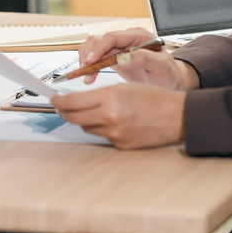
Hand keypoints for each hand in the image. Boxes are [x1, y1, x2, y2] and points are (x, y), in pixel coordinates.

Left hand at [51, 84, 185, 149]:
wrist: (178, 116)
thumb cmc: (154, 97)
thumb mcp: (124, 87)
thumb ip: (99, 94)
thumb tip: (77, 99)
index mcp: (110, 98)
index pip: (72, 102)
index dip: (58, 101)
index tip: (53, 99)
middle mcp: (110, 117)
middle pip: (73, 118)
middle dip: (64, 112)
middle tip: (61, 106)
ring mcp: (115, 134)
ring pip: (86, 127)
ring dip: (84, 120)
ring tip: (92, 110)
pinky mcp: (120, 145)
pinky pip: (102, 136)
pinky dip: (101, 128)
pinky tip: (111, 121)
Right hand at [77, 29, 199, 90]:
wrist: (171, 81)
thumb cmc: (169, 73)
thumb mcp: (161, 66)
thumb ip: (144, 59)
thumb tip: (124, 57)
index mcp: (138, 36)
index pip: (113, 37)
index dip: (99, 48)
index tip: (92, 61)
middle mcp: (127, 39)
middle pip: (100, 40)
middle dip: (89, 54)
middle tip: (85, 70)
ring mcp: (120, 48)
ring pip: (95, 47)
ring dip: (87, 60)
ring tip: (87, 76)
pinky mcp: (114, 58)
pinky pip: (97, 58)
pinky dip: (90, 66)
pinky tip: (90, 76)